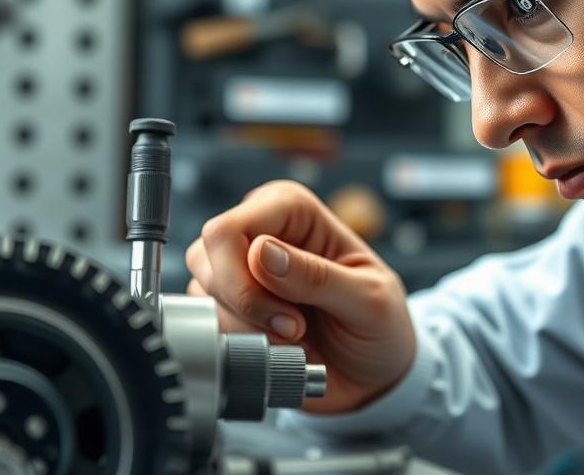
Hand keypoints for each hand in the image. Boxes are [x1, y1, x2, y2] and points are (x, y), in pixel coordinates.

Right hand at [185, 180, 415, 414]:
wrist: (375, 374)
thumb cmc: (380, 324)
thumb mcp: (368, 299)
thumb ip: (317, 276)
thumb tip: (261, 252)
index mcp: (293, 210)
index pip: (230, 228)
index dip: (244, 276)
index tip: (288, 314)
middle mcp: (260, 230)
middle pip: (207, 257)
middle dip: (247, 306)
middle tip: (295, 328)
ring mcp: (241, 268)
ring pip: (203, 292)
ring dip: (248, 327)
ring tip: (295, 336)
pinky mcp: (231, 306)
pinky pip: (208, 323)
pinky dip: (242, 343)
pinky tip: (278, 345)